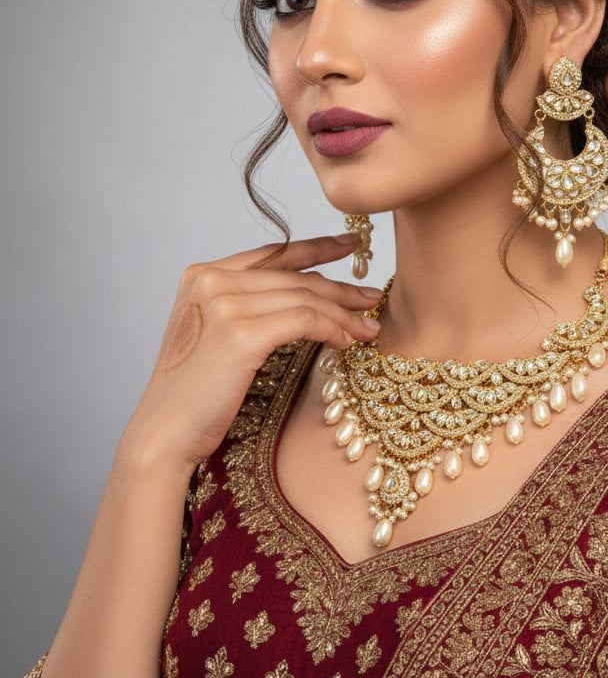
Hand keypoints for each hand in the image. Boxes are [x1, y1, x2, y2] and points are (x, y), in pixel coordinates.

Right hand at [124, 235, 381, 471]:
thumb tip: (308, 293)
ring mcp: (224, 303)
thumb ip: (247, 306)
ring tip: (368, 328)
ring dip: (343, 314)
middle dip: (339, 288)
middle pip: (293, 277)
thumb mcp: (215, 335)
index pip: (272, 254)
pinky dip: (332, 329)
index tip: (349, 246)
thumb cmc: (195, 393)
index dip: (316, 248)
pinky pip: (304, 320)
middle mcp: (211, 280)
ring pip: (304, 298)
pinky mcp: (242, 333)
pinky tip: (345, 341)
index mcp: (202, 275)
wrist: (166, 431)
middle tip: (372, 297)